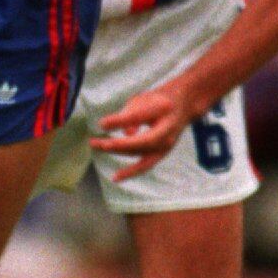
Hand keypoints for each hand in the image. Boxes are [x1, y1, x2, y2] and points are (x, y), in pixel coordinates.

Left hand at [90, 80, 208, 183]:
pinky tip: (115, 177)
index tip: (102, 123)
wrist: (182, 106)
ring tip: (95, 144)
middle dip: (120, 144)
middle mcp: (168, 129)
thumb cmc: (157, 101)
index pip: (139, 117)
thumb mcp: (144, 99)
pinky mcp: (162, 153)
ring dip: (117, 151)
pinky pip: (145, 165)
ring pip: (141, 153)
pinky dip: (131, 172)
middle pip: (142, 141)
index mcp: (163, 109)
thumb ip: (131, 114)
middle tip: (99, 142)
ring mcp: (167, 144)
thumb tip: (126, 133)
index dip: (120, 121)